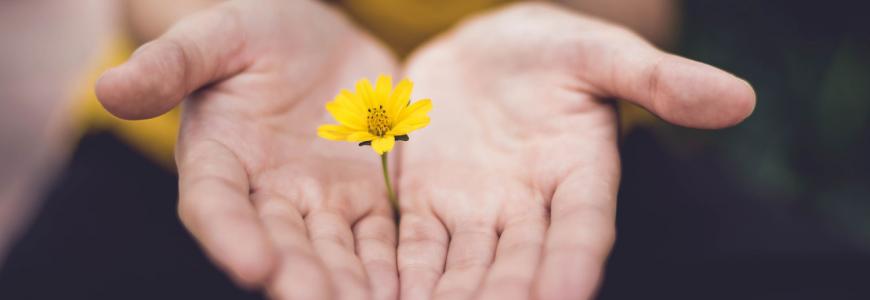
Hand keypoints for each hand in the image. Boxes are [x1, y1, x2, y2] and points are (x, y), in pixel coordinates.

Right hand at [96, 1, 398, 298]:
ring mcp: (319, 200)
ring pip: (334, 252)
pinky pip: (380, 238)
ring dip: (349, 284)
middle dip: (300, 278)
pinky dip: (391, 266)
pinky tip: (406, 290)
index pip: (216, 204)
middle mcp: (266, 194)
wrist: (314, 39)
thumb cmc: (254, 32)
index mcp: (219, 159)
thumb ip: (172, 62)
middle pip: (280, 243)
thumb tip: (110, 87)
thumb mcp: (216, 36)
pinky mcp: (365, 197)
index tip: (253, 265)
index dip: (230, 236)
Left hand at [396, 3, 754, 299]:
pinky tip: (389, 298)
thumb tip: (740, 99)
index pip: (583, 230)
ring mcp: (475, 212)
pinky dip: (405, 278)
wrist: (481, 51)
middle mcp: (529, 209)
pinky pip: (415, 249)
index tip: (567, 296)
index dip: (575, 265)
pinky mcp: (426, 207)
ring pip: (464, 271)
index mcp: (580, 174)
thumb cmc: (549, 48)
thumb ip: (658, 80)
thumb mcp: (598, 52)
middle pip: (519, 267)